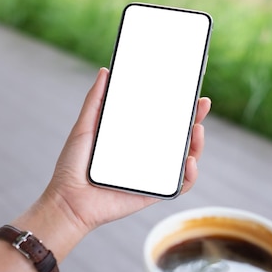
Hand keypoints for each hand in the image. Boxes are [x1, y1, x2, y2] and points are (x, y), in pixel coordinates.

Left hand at [41, 67, 210, 236]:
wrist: (68, 200)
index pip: (163, 120)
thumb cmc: (73, 166)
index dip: (180, 107)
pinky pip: (180, 185)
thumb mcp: (85, 127)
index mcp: (134, 138)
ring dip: (197, 145)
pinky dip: (190, 175)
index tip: (190, 93)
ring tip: (196, 131)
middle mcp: (147, 155)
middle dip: (196, 120)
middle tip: (202, 105)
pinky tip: (189, 162)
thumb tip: (105, 72)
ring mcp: (152, 174)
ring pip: (185, 159)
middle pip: (179, 137)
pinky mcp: (154, 193)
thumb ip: (95, 101)